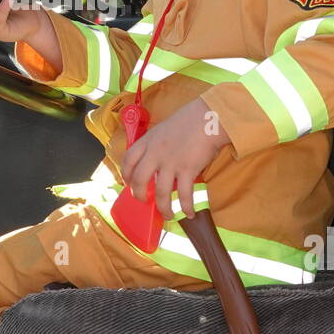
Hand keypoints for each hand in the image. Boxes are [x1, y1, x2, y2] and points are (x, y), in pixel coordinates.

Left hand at [120, 97, 229, 220]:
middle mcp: (155, 154)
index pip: (128, 160)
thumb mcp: (164, 129)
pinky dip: (186, 207)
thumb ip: (157, 144)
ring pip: (161, 193)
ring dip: (164, 208)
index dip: (125, 174)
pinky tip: (189, 213)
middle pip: (139, 180)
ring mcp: (170, 163)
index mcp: (148, 141)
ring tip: (168, 215)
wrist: (208, 118)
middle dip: (139, 195)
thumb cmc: (190, 120)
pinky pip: (184, 195)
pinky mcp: (187, 170)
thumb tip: (157, 159)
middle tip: (144, 201)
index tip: (127, 183)